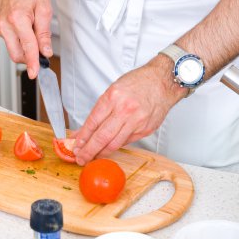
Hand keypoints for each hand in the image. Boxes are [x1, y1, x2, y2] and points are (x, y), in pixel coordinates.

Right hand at [0, 0, 52, 78]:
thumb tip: (45, 51)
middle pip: (17, 55)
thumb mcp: (43, 9)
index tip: (34, 73)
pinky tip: (25, 31)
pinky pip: (11, 43)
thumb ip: (44, 34)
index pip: (27, 47)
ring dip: (25, 50)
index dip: (32, 62)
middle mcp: (5, 25)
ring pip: (13, 51)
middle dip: (29, 58)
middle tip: (40, 52)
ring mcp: (0, 27)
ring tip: (33, 34)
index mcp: (17, 19)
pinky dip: (20, 43)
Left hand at [73, 55, 187, 165]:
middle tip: (81, 158)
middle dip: (89, 150)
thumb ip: (98, 112)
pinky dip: (116, 146)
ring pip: (114, 144)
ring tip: (92, 157)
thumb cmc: (138, 83)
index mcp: (113, 97)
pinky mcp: (145, 129)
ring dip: (101, 153)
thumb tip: (84, 131)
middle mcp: (125, 110)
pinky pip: (126, 142)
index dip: (83, 137)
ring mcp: (136, 121)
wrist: (163, 80)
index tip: (76, 146)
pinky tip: (109, 148)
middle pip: (102, 137)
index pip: (93, 123)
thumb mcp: (113, 91)